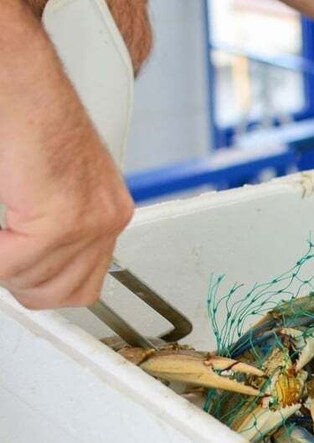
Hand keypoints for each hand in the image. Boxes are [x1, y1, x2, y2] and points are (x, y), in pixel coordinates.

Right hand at [0, 117, 133, 309]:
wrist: (23, 82)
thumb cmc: (27, 122)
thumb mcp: (46, 191)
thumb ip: (49, 234)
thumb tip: (30, 273)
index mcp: (107, 213)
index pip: (83, 286)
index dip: (40, 283)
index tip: (16, 272)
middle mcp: (108, 219)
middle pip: (63, 294)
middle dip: (19, 280)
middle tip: (5, 251)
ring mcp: (91, 221)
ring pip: (34, 282)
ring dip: (4, 265)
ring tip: (2, 233)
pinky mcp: (62, 218)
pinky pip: (13, 264)